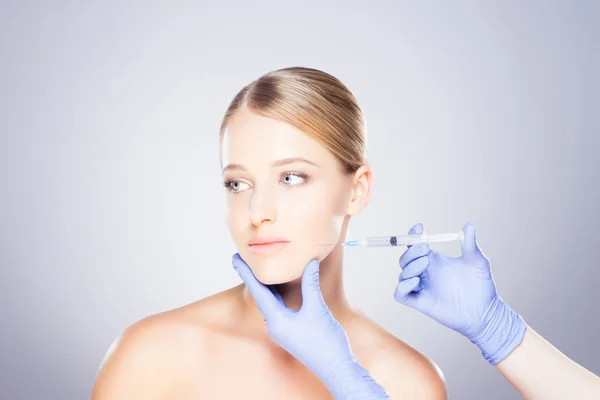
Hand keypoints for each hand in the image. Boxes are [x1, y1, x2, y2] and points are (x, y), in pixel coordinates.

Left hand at [231, 254, 355, 383]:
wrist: (336, 368)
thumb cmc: (326, 342)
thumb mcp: (317, 309)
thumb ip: (311, 284)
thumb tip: (310, 262)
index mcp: (276, 320)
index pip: (257, 291)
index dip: (246, 273)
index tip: (235, 259)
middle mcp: (275, 325)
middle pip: (260, 296)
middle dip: (251, 277)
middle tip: (242, 259)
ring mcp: (282, 330)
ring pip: (269, 302)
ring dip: (263, 286)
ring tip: (256, 270)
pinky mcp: (290, 332)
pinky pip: (278, 308)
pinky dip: (275, 295)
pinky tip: (277, 289)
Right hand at [394, 222, 526, 364]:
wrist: (485, 311)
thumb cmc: (481, 286)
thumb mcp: (477, 261)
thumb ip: (470, 244)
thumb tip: (470, 225)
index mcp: (435, 261)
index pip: (415, 246)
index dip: (413, 235)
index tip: (420, 227)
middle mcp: (425, 273)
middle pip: (405, 258)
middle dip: (411, 251)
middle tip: (426, 249)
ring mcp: (422, 288)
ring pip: (402, 274)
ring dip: (410, 266)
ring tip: (426, 264)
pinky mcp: (421, 303)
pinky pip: (400, 294)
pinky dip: (402, 286)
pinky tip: (416, 281)